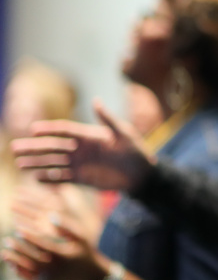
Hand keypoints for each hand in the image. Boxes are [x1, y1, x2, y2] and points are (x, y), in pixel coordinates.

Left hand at [4, 193, 105, 279]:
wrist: (89, 272)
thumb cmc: (84, 251)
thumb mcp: (81, 237)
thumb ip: (67, 226)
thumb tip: (51, 216)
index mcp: (64, 255)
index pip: (43, 245)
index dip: (30, 237)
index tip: (18, 229)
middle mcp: (55, 268)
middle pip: (32, 258)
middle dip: (19, 249)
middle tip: (7, 240)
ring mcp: (50, 277)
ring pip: (28, 270)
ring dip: (15, 261)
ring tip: (4, 253)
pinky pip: (29, 279)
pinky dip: (19, 273)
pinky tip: (11, 265)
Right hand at [11, 101, 154, 190]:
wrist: (141, 174)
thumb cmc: (135, 150)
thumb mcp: (124, 132)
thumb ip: (107, 119)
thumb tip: (96, 100)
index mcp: (89, 135)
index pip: (64, 131)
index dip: (49, 130)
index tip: (33, 130)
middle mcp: (80, 149)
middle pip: (52, 147)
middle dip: (34, 147)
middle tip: (14, 147)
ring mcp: (79, 164)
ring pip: (53, 163)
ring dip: (36, 163)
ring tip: (19, 163)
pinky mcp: (81, 178)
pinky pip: (61, 178)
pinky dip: (49, 179)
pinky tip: (36, 178)